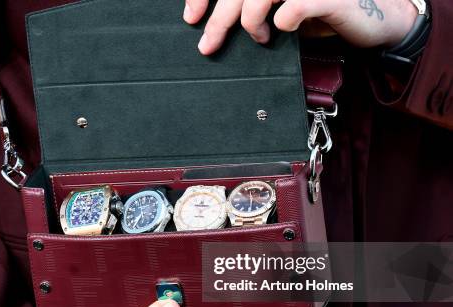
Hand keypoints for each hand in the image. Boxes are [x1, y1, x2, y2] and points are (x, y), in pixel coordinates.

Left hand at [183, 0, 418, 54]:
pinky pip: (294, 7)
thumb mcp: (279, 10)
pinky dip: (284, 20)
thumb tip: (210, 24)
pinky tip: (285, 28)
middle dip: (219, 18)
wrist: (371, 21)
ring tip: (258, 38)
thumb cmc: (320, 15)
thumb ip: (251, 9)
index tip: (191, 17)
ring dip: (250, 21)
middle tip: (208, 44)